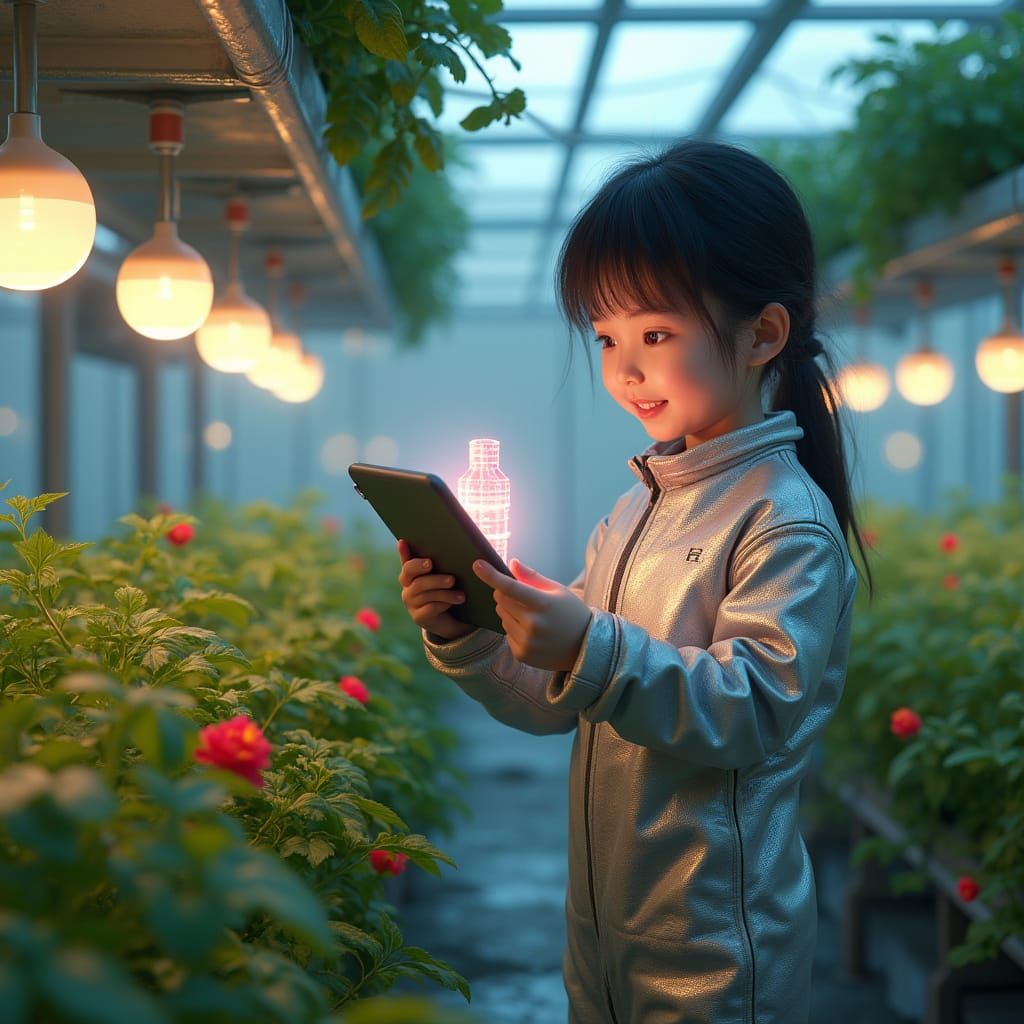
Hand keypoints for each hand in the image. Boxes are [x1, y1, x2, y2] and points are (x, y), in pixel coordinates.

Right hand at [396, 538, 474, 640]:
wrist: (454, 619)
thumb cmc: (451, 590)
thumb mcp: (449, 573)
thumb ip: (445, 561)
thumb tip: (453, 544)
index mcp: (412, 573)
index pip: (406, 560)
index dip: (403, 552)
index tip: (404, 542)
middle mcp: (408, 587)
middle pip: (410, 575)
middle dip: (423, 569)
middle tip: (439, 569)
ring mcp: (411, 603)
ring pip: (424, 593)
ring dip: (444, 591)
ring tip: (460, 592)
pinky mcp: (418, 617)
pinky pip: (429, 608)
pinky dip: (444, 604)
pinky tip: (456, 601)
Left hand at [472, 557, 592, 671]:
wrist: (585, 648)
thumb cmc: (572, 613)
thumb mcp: (557, 590)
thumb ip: (532, 577)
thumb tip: (511, 564)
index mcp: (543, 604)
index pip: (510, 587)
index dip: (491, 575)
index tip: (477, 564)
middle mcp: (533, 624)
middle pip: (501, 601)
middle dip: (505, 594)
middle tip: (520, 596)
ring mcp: (527, 642)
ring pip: (501, 617)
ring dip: (509, 612)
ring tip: (530, 616)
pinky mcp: (522, 654)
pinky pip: (506, 634)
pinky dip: (513, 629)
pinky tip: (531, 632)